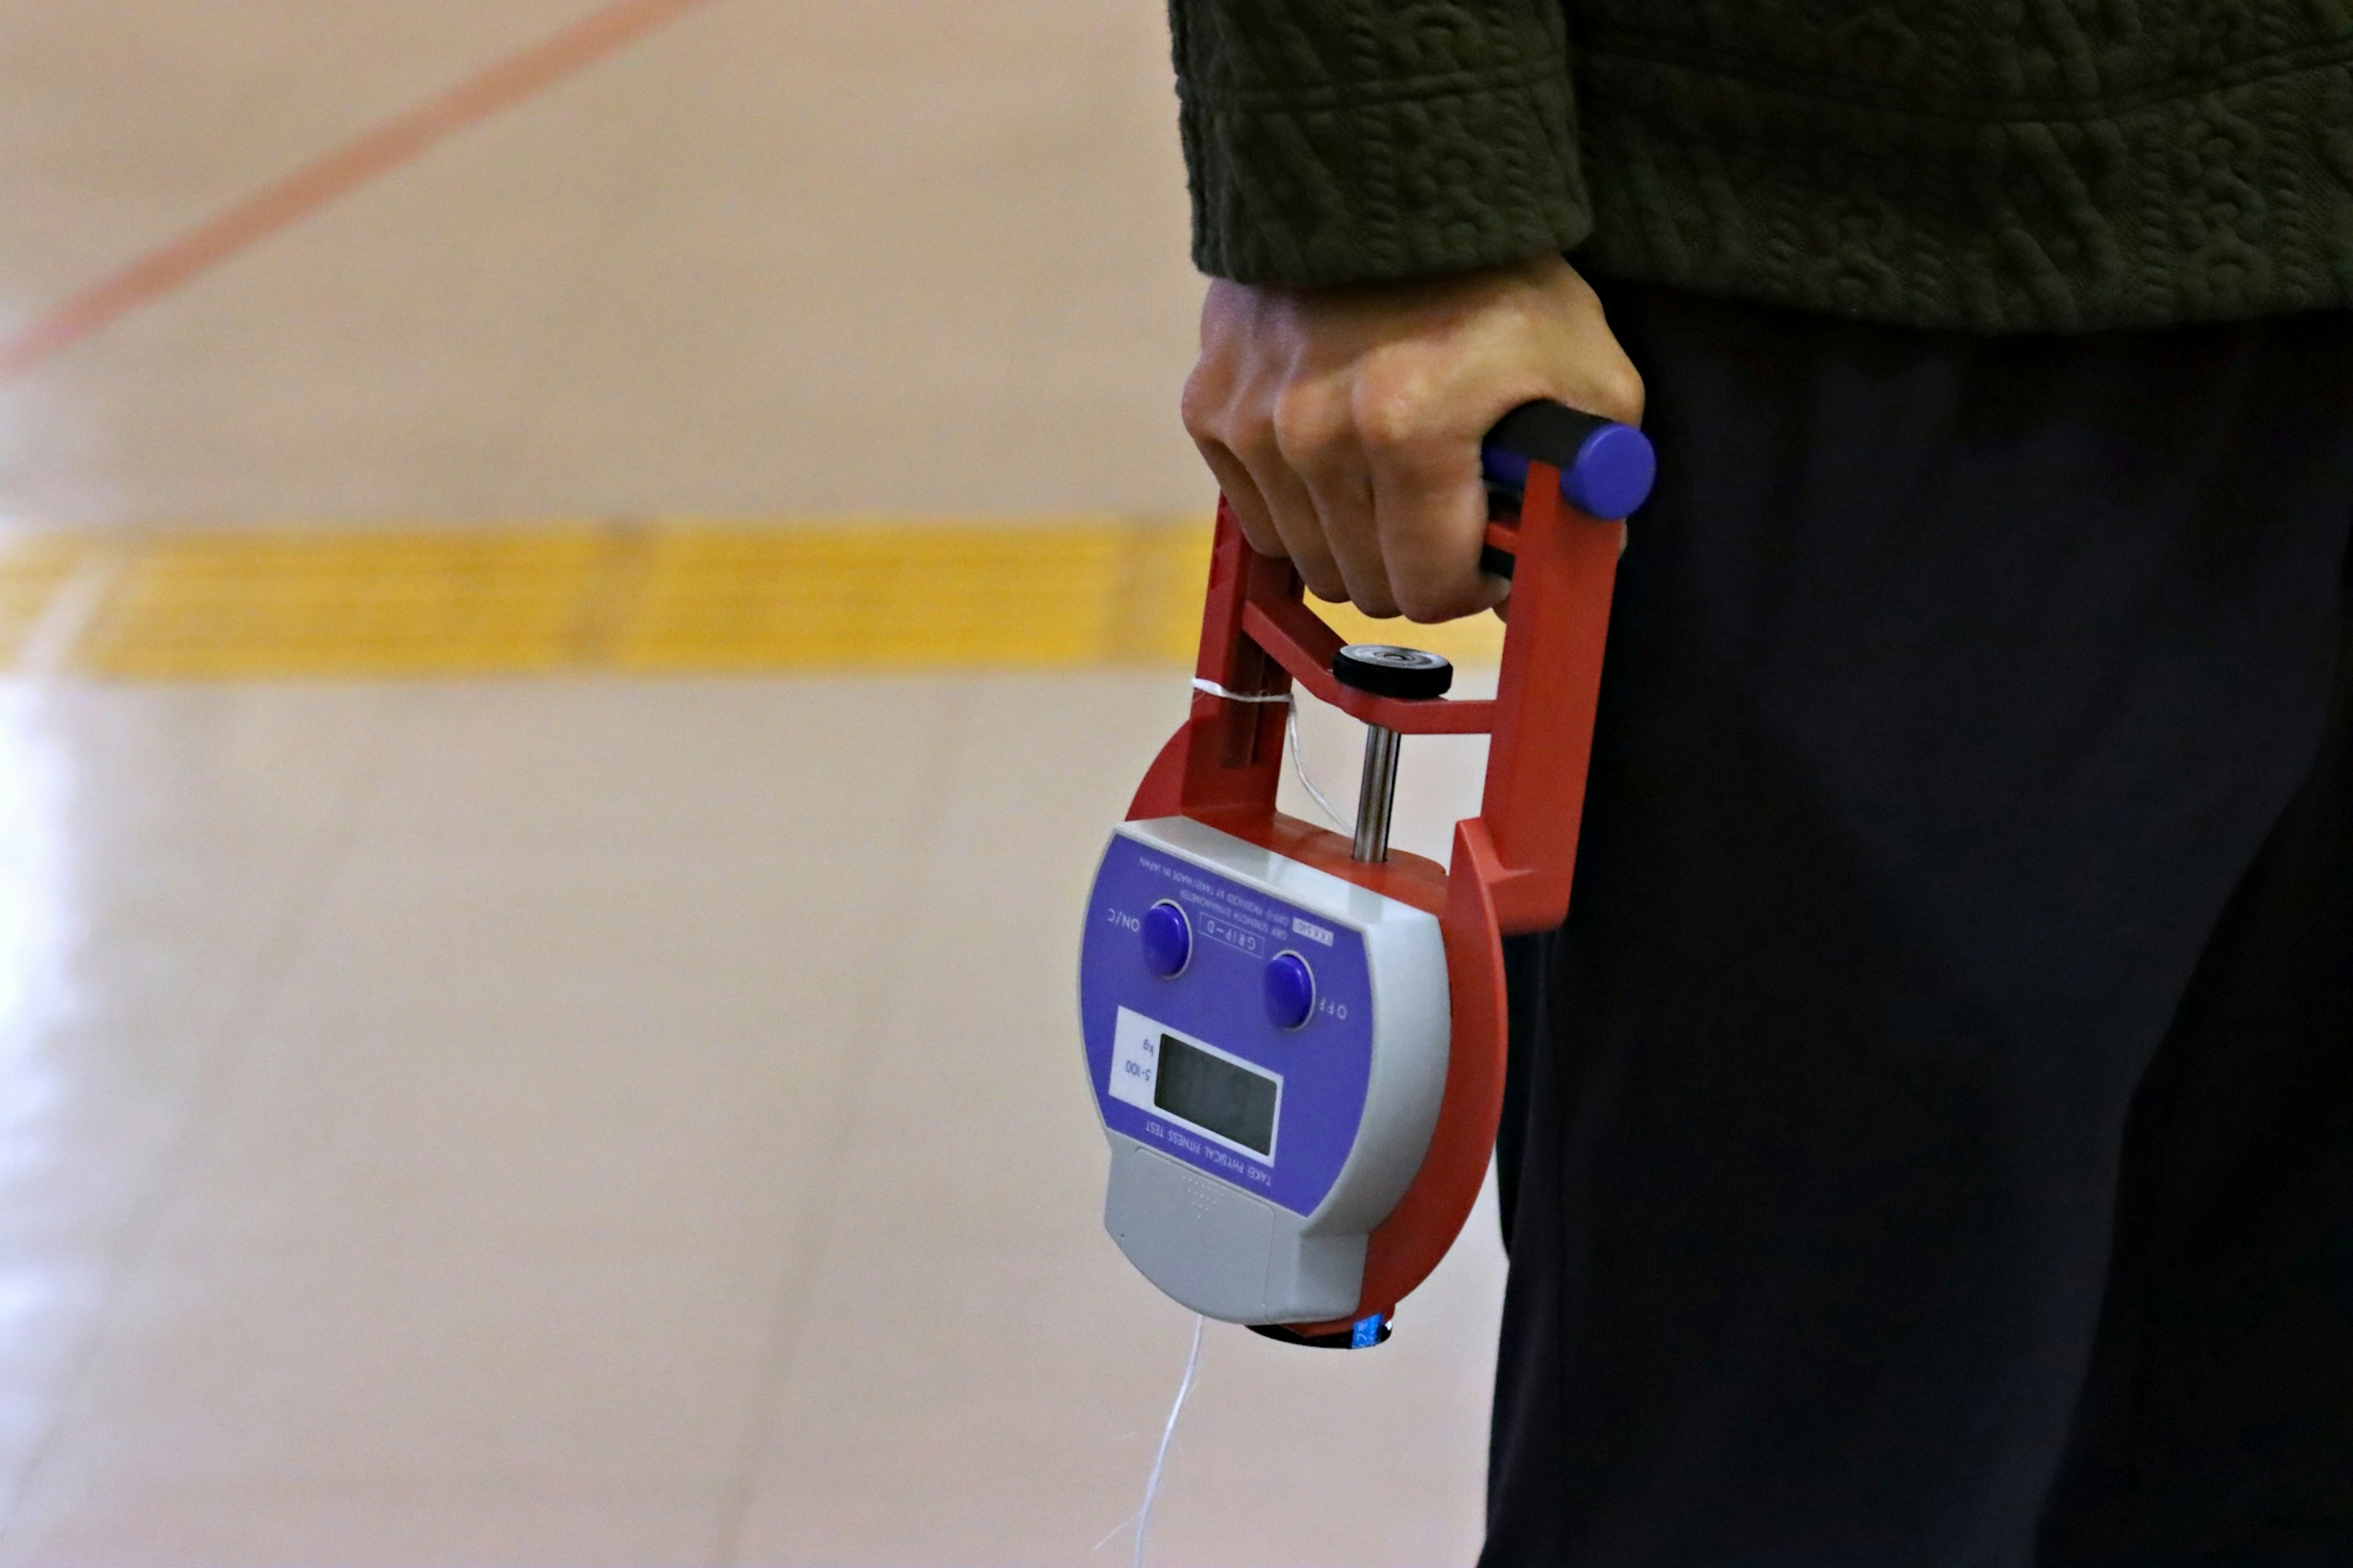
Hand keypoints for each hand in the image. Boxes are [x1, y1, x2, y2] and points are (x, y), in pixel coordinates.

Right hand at [1180, 254, 1642, 621]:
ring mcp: (1250, 423)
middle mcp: (1313, 433)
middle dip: (1417, 565)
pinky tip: (1339, 444)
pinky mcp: (1210, 407)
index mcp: (1407, 430)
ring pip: (1306, 559)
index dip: (1473, 585)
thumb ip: (1593, 485)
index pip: (1428, 589)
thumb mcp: (1587, 371)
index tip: (1491, 555)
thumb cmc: (1496, 274)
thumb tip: (1574, 573)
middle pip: (1366, 585)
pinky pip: (1258, 513)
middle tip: (1451, 513)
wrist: (1385, 174)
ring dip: (1357, 538)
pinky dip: (1301, 500)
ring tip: (1396, 473)